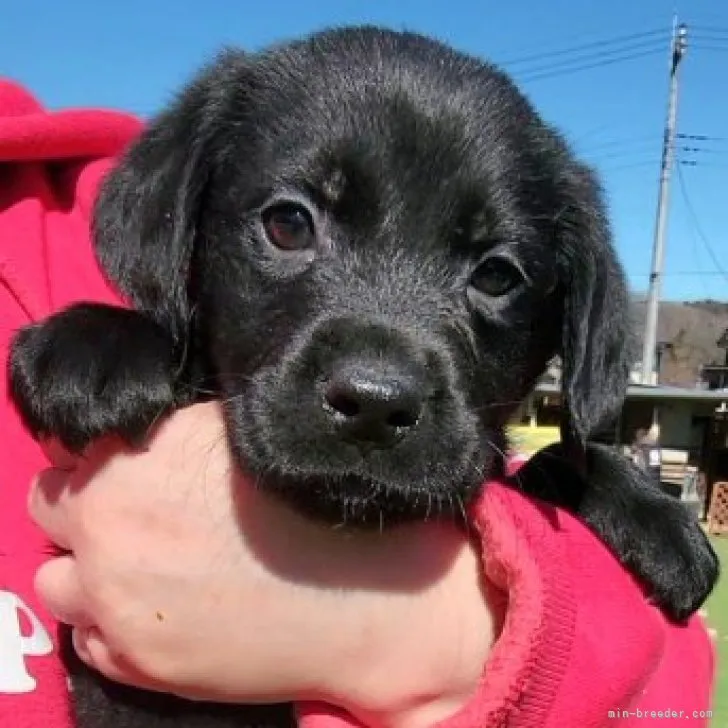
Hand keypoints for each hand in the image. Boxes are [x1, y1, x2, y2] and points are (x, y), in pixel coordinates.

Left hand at [30, 402, 494, 723]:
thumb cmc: (313, 506)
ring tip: (140, 565)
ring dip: (88, 567)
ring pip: (56, 579)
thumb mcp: (242, 436)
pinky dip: (110, 621)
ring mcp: (116, 600)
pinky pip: (87, 637)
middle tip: (133, 512)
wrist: (362, 594)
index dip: (102, 456)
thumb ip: (174, 430)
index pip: (70, 450)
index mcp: (135, 460)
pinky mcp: (136, 661)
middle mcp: (110, 526)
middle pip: (49, 506)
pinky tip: (160, 608)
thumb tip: (138, 430)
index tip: (127, 465)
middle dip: (86, 504)